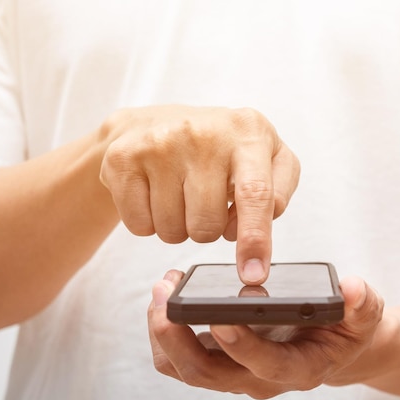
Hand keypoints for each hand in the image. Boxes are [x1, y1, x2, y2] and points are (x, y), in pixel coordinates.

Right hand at [99, 105, 299, 283]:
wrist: (153, 123)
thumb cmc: (219, 150)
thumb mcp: (264, 159)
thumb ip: (275, 196)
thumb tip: (256, 243)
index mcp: (249, 131)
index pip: (256, 194)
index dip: (255, 240)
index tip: (253, 275)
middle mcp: (204, 133)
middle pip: (208, 225)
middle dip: (209, 230)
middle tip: (205, 202)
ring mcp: (161, 144)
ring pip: (173, 231)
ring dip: (178, 227)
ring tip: (180, 194)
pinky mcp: (124, 158)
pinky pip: (140, 226)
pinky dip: (149, 222)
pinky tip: (155, 193)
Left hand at [147, 270, 383, 398]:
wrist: (331, 347)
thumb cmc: (344, 330)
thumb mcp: (364, 315)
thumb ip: (362, 304)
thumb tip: (352, 288)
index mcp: (297, 369)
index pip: (265, 366)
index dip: (242, 346)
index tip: (220, 316)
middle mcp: (260, 379)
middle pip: (208, 374)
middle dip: (179, 338)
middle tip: (165, 295)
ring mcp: (236, 373)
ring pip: (187, 370)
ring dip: (165, 336)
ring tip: (161, 291)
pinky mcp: (220, 360)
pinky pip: (180, 359)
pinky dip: (166, 333)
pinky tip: (169, 298)